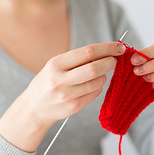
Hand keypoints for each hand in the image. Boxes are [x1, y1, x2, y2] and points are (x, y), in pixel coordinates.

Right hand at [0, 42, 125, 151]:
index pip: (87, 52)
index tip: (119, 47)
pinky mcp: (74, 107)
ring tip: (99, 74)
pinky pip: (95, 94)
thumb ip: (78, 59)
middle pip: (94, 68)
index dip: (107, 48)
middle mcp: (60, 80)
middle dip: (109, 62)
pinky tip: (91, 85)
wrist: (34, 108)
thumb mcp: (56, 66)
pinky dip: (98, 87)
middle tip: (115, 60)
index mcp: (55, 64)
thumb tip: (106, 52)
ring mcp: (67, 95)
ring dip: (104, 76)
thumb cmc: (48, 82)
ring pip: (97, 82)